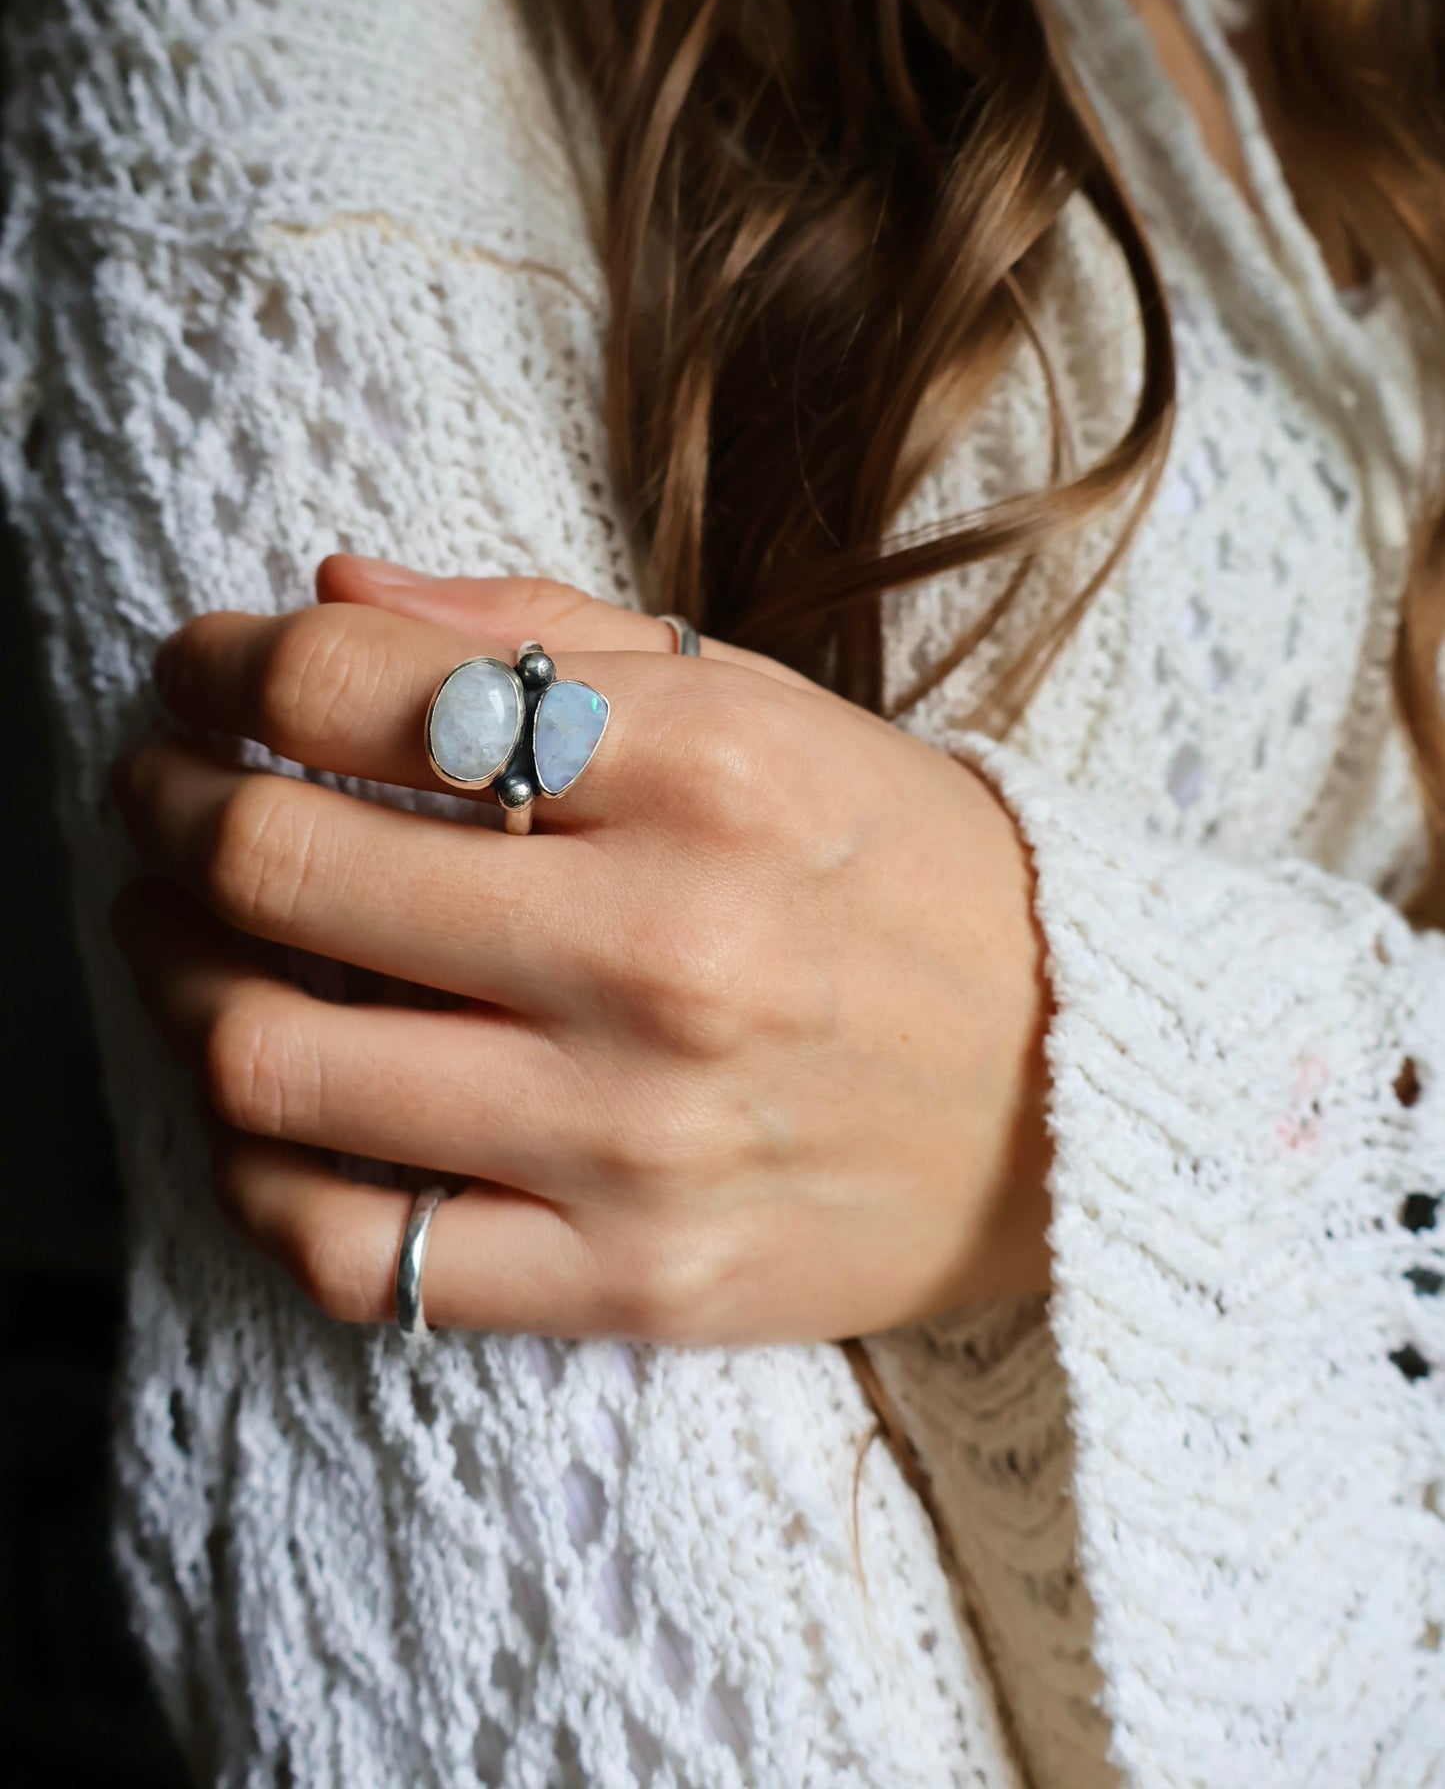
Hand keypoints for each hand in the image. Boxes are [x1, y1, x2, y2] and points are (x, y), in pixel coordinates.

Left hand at [107, 556, 1052, 1341]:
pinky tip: (261, 1102)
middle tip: (156, 789)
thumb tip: (322, 591)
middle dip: (166, 805)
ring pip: (275, 1060)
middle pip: (282, 865)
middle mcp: (663, 949)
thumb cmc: (903, 874)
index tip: (198, 668)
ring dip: (173, 976)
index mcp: (706, 768)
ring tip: (177, 931)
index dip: (224, 666)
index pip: (364, 690)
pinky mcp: (628, 1280)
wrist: (1079, 1091)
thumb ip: (542, 629)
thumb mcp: (764, 703)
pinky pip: (354, 1253)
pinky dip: (255, 1168)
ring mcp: (637, 1134)